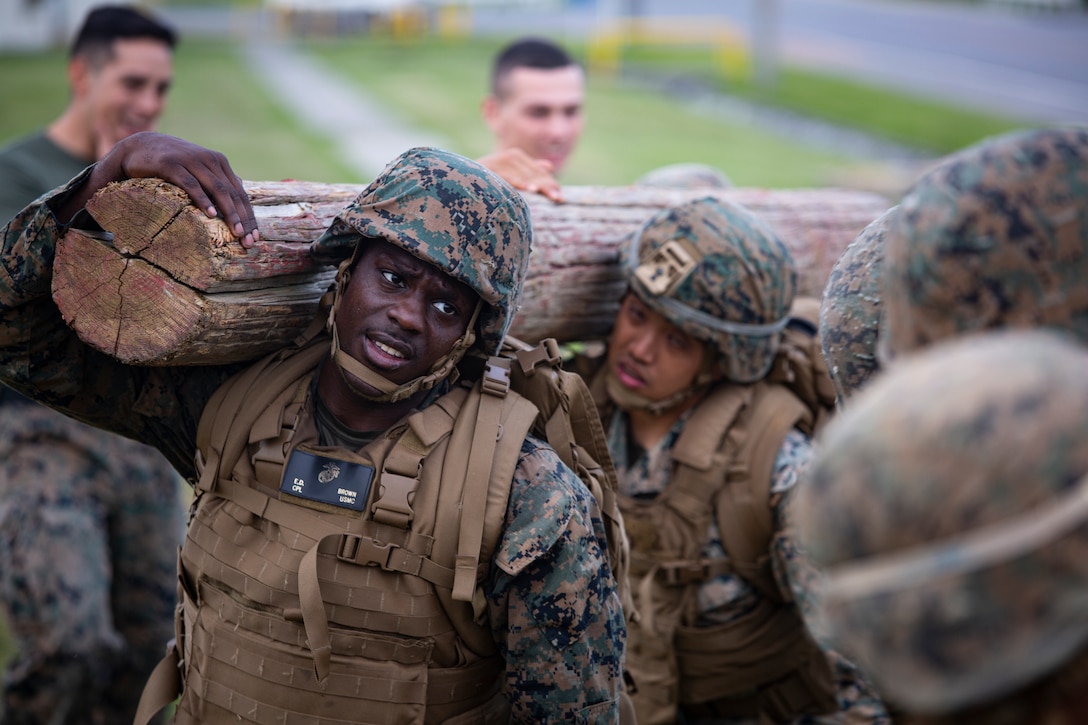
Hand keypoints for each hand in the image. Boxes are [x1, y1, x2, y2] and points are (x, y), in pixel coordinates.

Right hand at [62, 132, 258, 247]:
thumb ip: (217, 181)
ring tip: (236, 232)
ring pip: (217, 189)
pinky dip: (203, 199)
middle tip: (248, 242)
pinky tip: (211, 214)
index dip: (249, 216)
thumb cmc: (172, 164)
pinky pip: (191, 184)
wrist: (138, 146)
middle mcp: (209, 160)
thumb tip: (240, 198)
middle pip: (233, 193)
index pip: (240, 193)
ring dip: (229, 212)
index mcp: (219, 163)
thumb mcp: (199, 170)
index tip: (256, 238)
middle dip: (243, 219)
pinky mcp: (171, 164)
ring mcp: (191, 161)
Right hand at [477, 148, 563, 203]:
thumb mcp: (510, 177)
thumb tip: (549, 165)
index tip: (561, 198)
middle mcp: (508, 156)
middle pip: (533, 172)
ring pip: (521, 174)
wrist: (458, 182)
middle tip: (559, 199)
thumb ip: (529, 171)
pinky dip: (517, 182)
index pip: (538, 171)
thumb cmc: (486, 183)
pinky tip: (528, 189)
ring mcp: (496, 161)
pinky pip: (504, 176)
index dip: (550, 184)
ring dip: (535, 182)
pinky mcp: (485, 168)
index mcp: (515, 157)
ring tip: (546, 193)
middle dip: (547, 185)